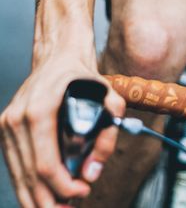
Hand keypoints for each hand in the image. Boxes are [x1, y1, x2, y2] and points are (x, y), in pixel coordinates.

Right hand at [0, 54, 124, 206]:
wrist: (58, 57)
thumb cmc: (83, 77)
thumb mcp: (110, 99)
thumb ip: (107, 136)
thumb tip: (92, 173)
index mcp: (40, 111)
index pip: (45, 164)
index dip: (63, 187)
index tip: (83, 192)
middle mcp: (17, 119)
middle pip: (29, 175)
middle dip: (49, 200)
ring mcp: (7, 124)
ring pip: (18, 173)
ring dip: (36, 197)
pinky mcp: (5, 128)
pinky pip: (15, 163)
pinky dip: (27, 183)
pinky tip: (41, 195)